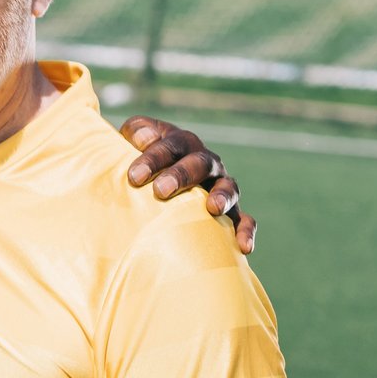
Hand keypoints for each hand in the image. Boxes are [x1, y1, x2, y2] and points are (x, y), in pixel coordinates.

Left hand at [123, 117, 253, 254]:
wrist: (151, 184)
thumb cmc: (139, 164)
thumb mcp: (131, 141)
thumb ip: (136, 131)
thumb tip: (145, 138)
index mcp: (183, 144)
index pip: (172, 145)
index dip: (154, 158)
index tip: (134, 176)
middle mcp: (206, 163)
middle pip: (200, 164)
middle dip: (182, 175)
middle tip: (161, 190)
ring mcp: (221, 187)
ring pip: (228, 188)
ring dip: (222, 196)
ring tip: (213, 208)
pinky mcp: (230, 213)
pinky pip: (244, 220)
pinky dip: (245, 230)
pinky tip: (243, 247)